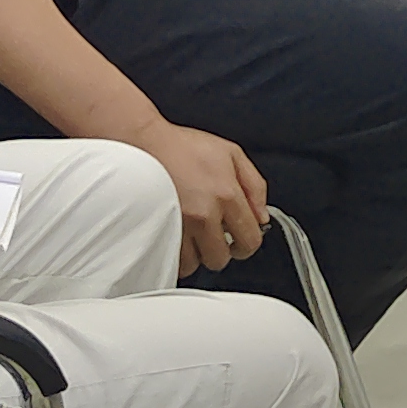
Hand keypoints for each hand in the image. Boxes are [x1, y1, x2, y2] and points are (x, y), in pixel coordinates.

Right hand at [129, 120, 270, 272]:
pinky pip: (171, 259)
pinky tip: (178, 238)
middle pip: (221, 259)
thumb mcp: (232, 154)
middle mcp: (204, 214)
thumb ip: (255, 186)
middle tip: (215, 238)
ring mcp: (179, 225)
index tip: (241, 241)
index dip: (247, 244)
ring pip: (194, 264)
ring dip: (196, 255)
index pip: (250, 240)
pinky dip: (176, 254)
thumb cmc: (184, 146)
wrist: (144, 142)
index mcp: (227, 195)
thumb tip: (262, 216)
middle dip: (220, 251)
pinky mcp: (157, 230)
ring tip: (193, 237)